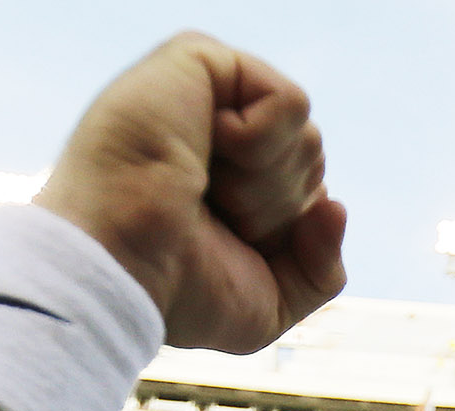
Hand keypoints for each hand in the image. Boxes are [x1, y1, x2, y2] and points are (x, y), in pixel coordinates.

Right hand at [38, 33, 347, 352]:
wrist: (118, 268)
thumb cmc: (173, 291)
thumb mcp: (268, 306)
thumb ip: (321, 269)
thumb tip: (335, 205)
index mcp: (228, 181)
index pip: (309, 193)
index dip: (285, 233)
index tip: (222, 246)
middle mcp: (218, 134)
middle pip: (313, 161)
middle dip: (276, 209)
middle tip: (208, 216)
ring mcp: (208, 95)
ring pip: (307, 136)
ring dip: (264, 185)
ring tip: (199, 188)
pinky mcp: (200, 61)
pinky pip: (289, 103)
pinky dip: (260, 144)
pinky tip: (206, 148)